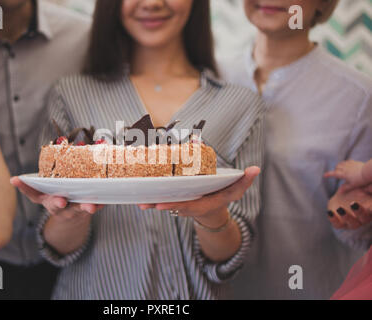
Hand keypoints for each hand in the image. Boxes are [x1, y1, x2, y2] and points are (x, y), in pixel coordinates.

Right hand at [10, 177, 103, 220]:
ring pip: (78, 209)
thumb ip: (29, 187)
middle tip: (61, 202)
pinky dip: (99, 205)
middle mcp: (58, 206)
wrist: (72, 217)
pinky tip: (104, 202)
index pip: (34, 196)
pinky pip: (94, 208)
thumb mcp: (42, 195)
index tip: (22, 184)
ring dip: (85, 207)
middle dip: (58, 203)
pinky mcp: (87, 210)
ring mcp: (73, 210)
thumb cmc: (56, 197)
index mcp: (46, 200)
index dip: (27, 189)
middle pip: (57, 205)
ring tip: (91, 206)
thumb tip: (12, 180)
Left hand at [137, 166, 259, 226]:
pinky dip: (152, 197)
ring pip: (164, 203)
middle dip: (159, 204)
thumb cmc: (223, 196)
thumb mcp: (235, 190)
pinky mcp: (174, 199)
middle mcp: (190, 205)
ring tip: (139, 201)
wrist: (212, 207)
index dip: (176, 206)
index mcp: (203, 204)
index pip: (189, 206)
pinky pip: (162, 198)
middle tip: (146, 202)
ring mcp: (181, 203)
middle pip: (173, 206)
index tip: (162, 205)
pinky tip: (140, 195)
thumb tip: (255, 170)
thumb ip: (244, 180)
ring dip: (152, 202)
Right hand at [324, 160, 365, 191]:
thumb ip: (346, 188)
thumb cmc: (361, 179)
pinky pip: (347, 161)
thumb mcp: (353, 185)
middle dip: (335, 169)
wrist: (368, 172)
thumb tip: (339, 192)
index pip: (333, 174)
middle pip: (337, 167)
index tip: (324, 175)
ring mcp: (349, 164)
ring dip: (339, 165)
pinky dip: (345, 163)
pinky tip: (347, 164)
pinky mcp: (354, 162)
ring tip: (339, 168)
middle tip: (335, 172)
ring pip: (341, 163)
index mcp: (343, 174)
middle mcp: (345, 168)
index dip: (328, 174)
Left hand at [327, 187, 371, 229]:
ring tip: (340, 209)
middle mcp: (364, 218)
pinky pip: (338, 225)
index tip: (369, 207)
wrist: (343, 197)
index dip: (371, 209)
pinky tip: (330, 212)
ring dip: (346, 217)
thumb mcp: (360, 187)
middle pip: (364, 218)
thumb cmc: (356, 191)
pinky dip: (333, 219)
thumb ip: (365, 187)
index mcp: (371, 209)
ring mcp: (353, 222)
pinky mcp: (340, 224)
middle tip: (353, 204)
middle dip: (359, 212)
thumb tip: (367, 185)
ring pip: (353, 224)